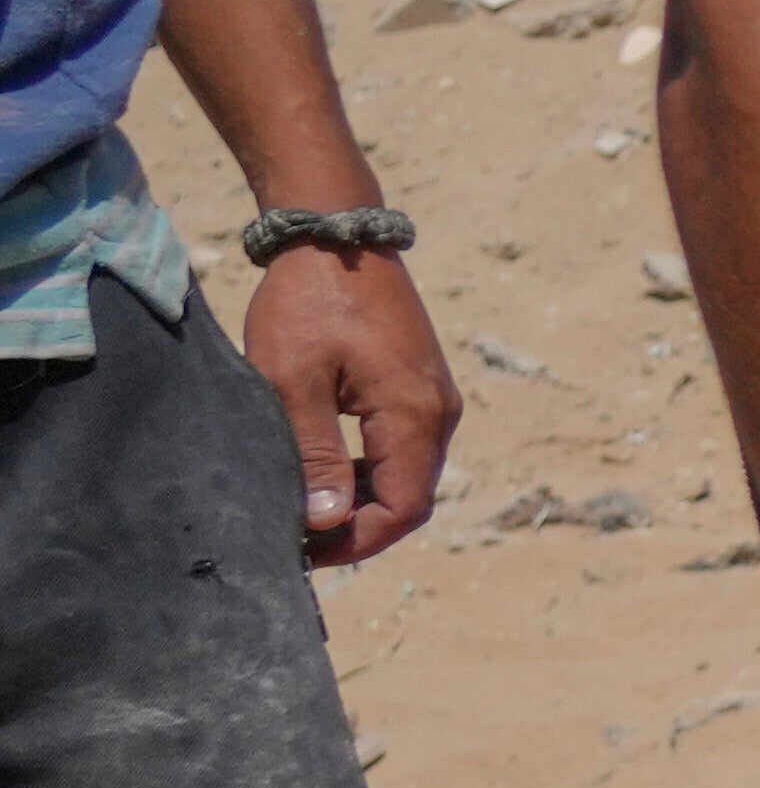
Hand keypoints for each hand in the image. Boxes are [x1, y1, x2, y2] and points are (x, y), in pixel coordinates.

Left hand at [234, 237, 454, 565]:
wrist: (336, 235)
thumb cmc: (309, 303)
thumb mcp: (293, 381)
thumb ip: (314, 453)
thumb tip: (326, 519)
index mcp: (414, 415)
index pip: (403, 508)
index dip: (357, 541)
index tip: (305, 552)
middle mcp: (438, 412)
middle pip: (410, 498)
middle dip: (358, 527)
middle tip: (297, 537)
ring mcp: (433, 398)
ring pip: (407, 475)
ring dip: (362, 499)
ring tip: (305, 505)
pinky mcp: (419, 385)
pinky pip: (403, 448)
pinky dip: (368, 471)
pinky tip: (325, 467)